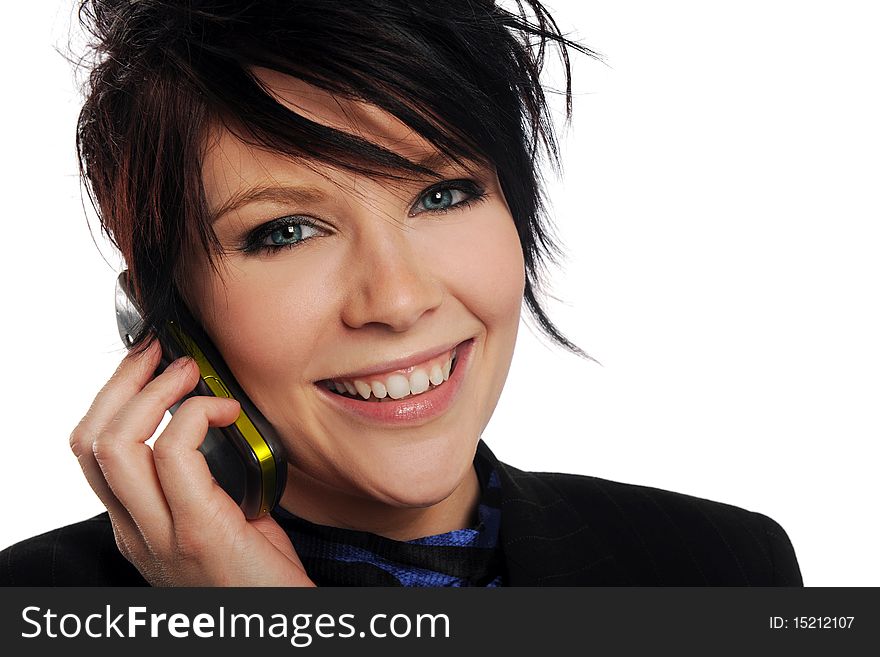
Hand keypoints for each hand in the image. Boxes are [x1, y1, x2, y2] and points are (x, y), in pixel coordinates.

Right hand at [69, 337, 314, 586]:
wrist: (281, 625)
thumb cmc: (261, 574)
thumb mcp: (220, 522)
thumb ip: (205, 480)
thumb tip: (217, 418)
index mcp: (136, 527)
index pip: (92, 452)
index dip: (112, 399)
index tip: (148, 366)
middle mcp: (135, 532)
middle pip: (91, 441)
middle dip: (123, 383)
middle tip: (163, 354)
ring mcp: (160, 535)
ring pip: (117, 443)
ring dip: (154, 391)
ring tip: (189, 371)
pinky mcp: (198, 531)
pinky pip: (176, 453)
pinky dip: (199, 414)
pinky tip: (229, 410)